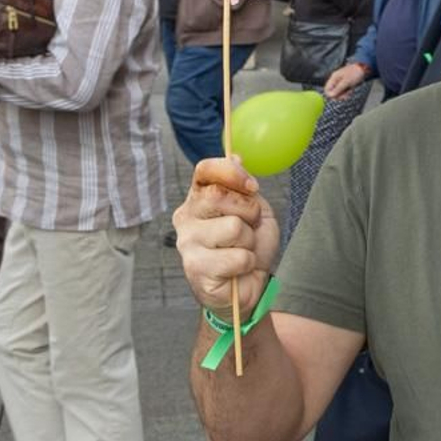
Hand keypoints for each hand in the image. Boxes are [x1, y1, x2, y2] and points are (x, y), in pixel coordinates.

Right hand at [174, 157, 280, 315]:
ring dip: (249, 241)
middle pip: (219, 195)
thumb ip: (243, 187)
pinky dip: (247, 263)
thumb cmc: (249, 246)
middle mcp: (186, 217)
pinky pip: (237, 257)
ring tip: (242, 251)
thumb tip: (235, 155)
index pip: (205, 170)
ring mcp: (187, 243)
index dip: (232, 172)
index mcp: (198, 197)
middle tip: (249, 227)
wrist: (249, 285)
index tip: (252, 187)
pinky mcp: (195, 268)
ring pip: (233, 228)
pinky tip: (237, 270)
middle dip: (248, 211)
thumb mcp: (254, 210)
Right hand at [324, 62, 368, 99]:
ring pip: (339, 93)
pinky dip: (347, 93)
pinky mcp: (345, 85)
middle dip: (339, 96)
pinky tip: (351, 91)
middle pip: (332, 92)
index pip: (327, 89)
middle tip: (346, 96)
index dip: (331, 95)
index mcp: (334, 78)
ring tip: (350, 92)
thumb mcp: (346, 82)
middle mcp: (336, 81)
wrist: (364, 69)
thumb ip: (338, 89)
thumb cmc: (355, 73)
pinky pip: (344, 92)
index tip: (338, 97)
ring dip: (344, 95)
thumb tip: (330, 96)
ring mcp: (341, 83)